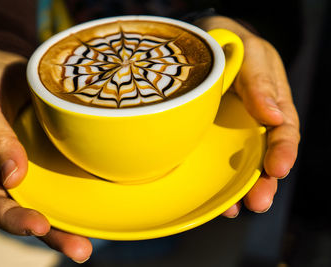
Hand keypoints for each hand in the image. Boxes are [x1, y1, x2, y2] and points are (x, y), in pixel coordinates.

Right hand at [0, 45, 91, 262]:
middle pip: (29, 212)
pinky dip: (83, 186)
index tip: (39, 226)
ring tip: (94, 240)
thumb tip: (14, 177)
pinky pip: (67, 171)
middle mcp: (9, 174)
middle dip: (54, 234)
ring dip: (73, 219)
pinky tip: (104, 198)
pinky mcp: (53, 150)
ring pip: (53, 198)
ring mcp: (34, 163)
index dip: (14, 219)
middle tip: (80, 251)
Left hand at [195, 16, 299, 216]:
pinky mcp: (208, 138)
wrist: (204, 44)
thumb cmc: (233, 45)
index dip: (284, 152)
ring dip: (239, 190)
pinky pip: (213, 162)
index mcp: (273, 105)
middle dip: (265, 183)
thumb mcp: (252, 55)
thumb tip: (274, 116)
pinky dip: (214, 182)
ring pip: (239, 167)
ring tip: (234, 209)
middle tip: (259, 202)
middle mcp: (253, 125)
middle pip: (264, 158)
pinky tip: (212, 199)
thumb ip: (261, 82)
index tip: (278, 168)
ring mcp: (230, 134)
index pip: (284, 133)